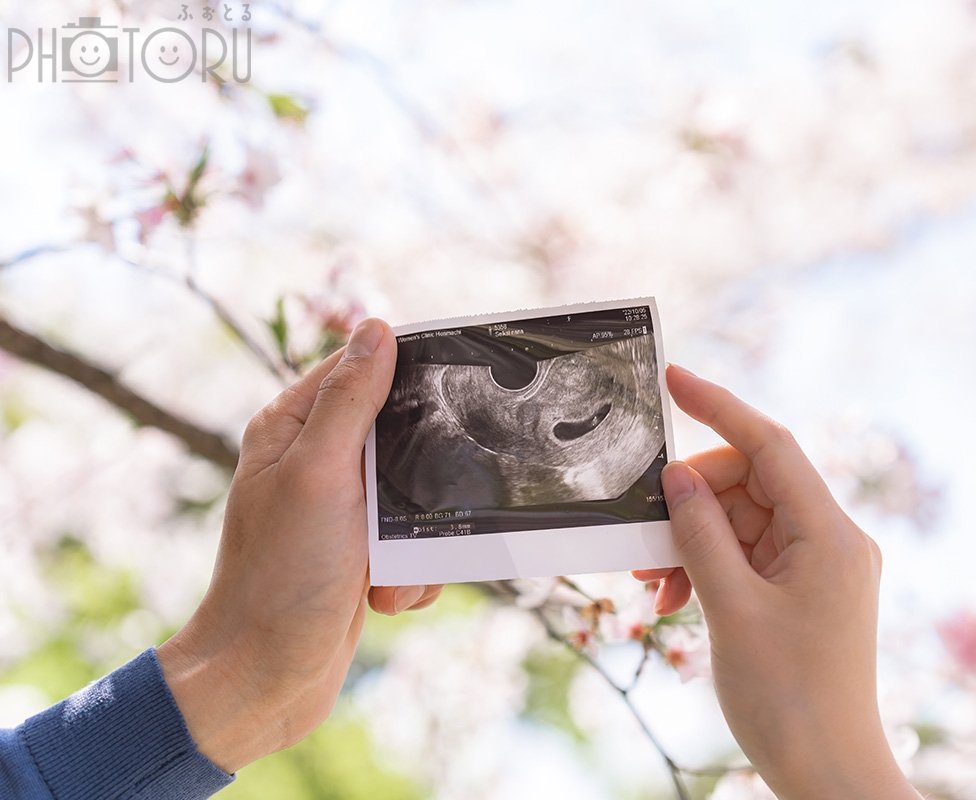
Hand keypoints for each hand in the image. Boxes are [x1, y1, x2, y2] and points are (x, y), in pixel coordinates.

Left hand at [157, 319, 442, 772]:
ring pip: (419, 494)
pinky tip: (386, 595)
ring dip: (418, 538)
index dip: (409, 373)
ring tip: (388, 570)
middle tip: (417, 504)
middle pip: (402, 434)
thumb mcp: (319, 475)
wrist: (266, 679)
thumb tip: (377, 328)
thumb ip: (349, 402)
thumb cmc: (280, 577)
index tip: (456, 387)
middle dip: (422, 477)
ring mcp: (341, 510)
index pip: (360, 369)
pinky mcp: (362, 554)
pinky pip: (417, 543)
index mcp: (292, 427)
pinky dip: (413, 572)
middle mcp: (315, 462)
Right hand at [634, 366, 918, 799]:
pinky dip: (709, 566)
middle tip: (644, 541)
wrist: (828, 772)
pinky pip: (748, 554)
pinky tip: (676, 598)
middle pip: (749, 483)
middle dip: (692, 503)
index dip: (719, 405)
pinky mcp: (804, 590)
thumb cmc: (789, 698)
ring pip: (741, 521)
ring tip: (655, 587)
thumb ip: (700, 534)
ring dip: (693, 543)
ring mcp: (818, 565)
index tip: (672, 380)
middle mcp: (830, 539)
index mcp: (828, 534)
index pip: (769, 444)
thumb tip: (677, 476)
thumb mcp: (730, 608)